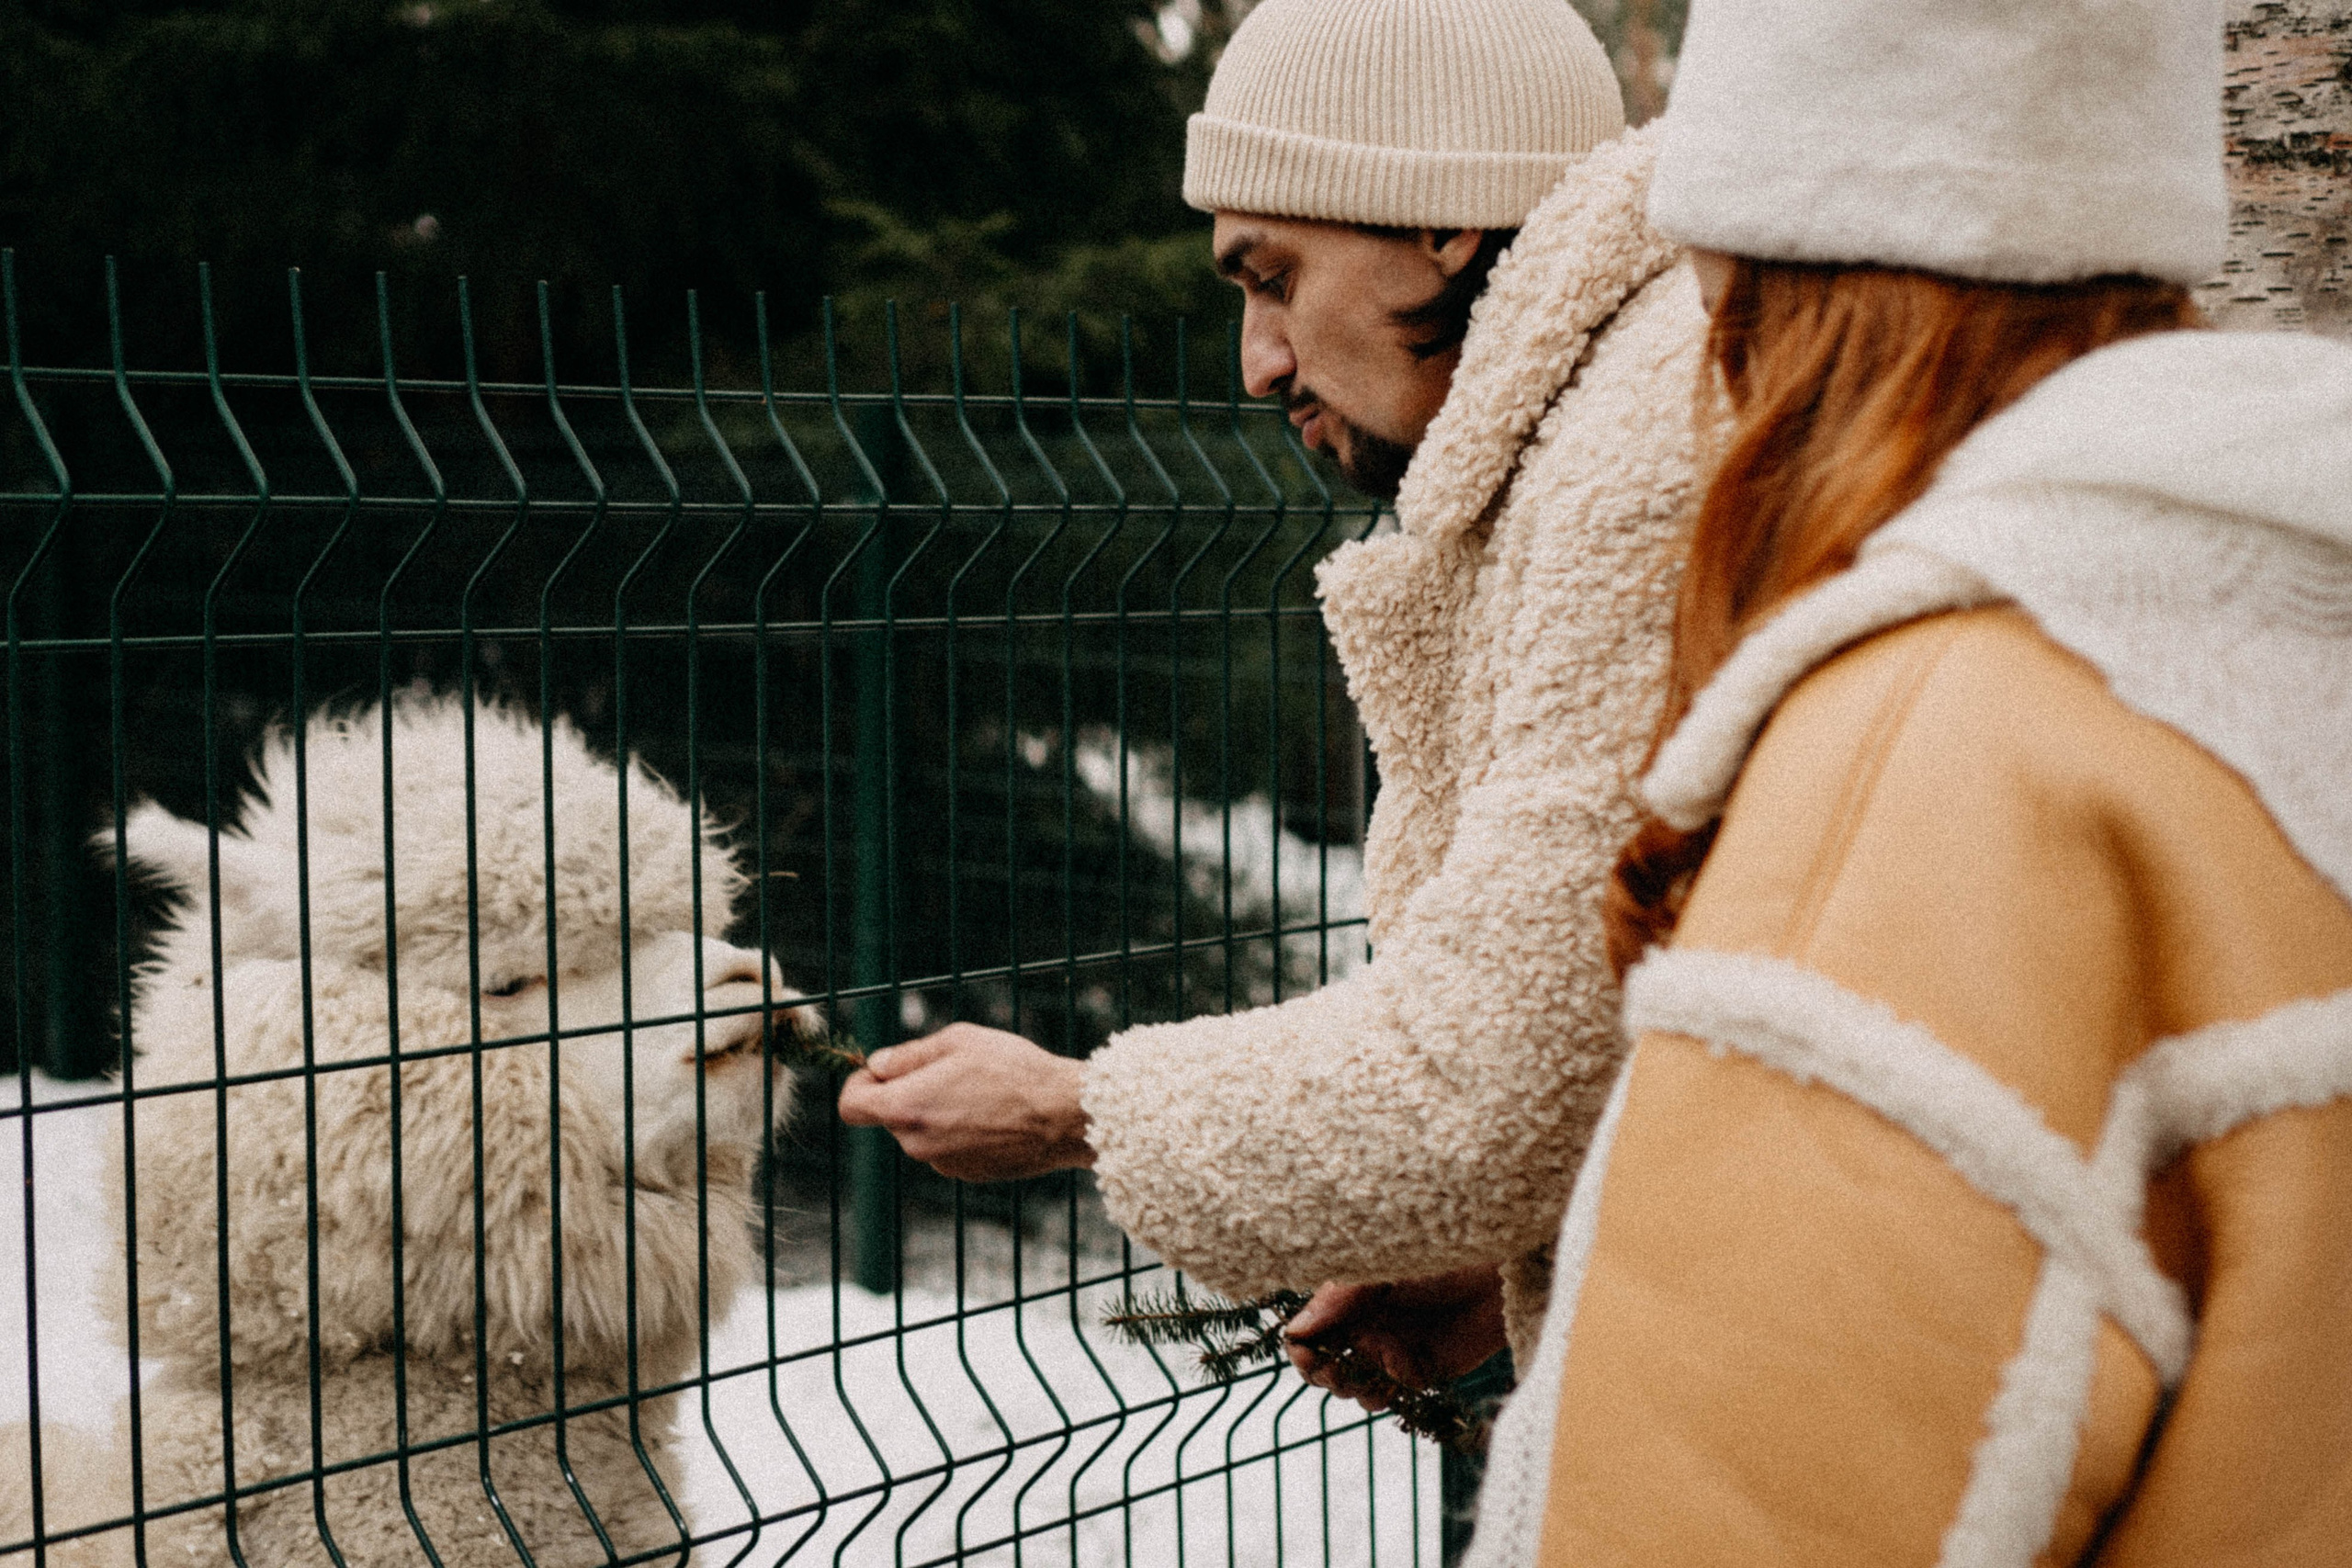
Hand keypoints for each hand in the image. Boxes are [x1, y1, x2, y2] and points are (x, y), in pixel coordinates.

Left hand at [836, 1023, 1093, 1182]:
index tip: (882, 1072)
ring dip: (938, 1112)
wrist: (1063, 1115)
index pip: (851, 1106)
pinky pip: (949, 1148)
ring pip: (922, 1132)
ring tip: (981, 1091)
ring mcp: (942, 1164)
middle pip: (891, 1117)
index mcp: (906, 1107)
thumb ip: (909, 1055)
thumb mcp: (958, 1041)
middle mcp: (916, 1143)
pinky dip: (960, 1131)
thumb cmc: (1013, 1070)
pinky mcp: (968, 1174)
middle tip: (951, 1071)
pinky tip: (994, 1114)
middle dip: (909, 1093)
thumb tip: (878, 1065)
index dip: (860, 1084)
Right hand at [1282, 1264, 1506, 1410]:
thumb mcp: (1381, 1273)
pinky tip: (1403, 1369)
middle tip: (1338, 1373)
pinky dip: (1391, 1389)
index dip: (1302, 1352)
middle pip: (1326, 1369)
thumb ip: (1339, 1301)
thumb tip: (1295, 1331)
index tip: (1308, 1357)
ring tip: (1375, 1373)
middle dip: (1327, 1376)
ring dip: (1359, 1388)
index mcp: (1348, 1302)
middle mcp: (1364, 1329)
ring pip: (1356, 1389)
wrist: (1497, 1277)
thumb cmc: (1439, 1258)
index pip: (1306, 1336)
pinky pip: (1391, 1395)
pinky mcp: (1418, 1373)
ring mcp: (1390, 1353)